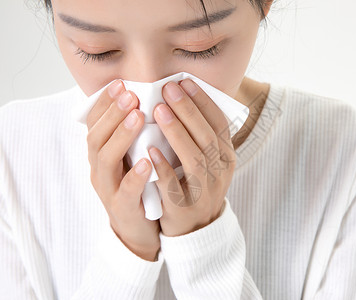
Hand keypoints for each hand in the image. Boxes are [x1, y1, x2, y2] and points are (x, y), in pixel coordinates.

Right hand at [86, 79, 160, 260]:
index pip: (95, 123)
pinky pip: (126, 191)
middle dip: (113, 113)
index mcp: (101, 154)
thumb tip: (144, 100)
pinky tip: (147, 161)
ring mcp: (109, 190)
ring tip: (137, 117)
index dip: (105, 103)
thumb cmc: (139, 186)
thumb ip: (134, 134)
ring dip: (121, 136)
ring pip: (106, 160)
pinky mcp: (123, 209)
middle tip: (130, 94)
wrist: (139, 229)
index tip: (120, 83)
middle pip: (97, 137)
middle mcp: (100, 169)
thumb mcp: (132, 156)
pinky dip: (135, 175)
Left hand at [149, 78, 235, 236]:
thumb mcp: (209, 162)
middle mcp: (220, 172)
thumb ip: (200, 136)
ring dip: (177, 132)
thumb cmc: (197, 186)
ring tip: (159, 110)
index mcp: (226, 157)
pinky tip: (150, 150)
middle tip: (168, 88)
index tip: (185, 82)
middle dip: (188, 110)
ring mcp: (204, 190)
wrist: (196, 228)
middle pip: (206, 136)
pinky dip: (164, 167)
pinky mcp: (184, 207)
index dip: (203, 102)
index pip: (219, 124)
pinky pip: (174, 185)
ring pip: (194, 158)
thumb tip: (182, 99)